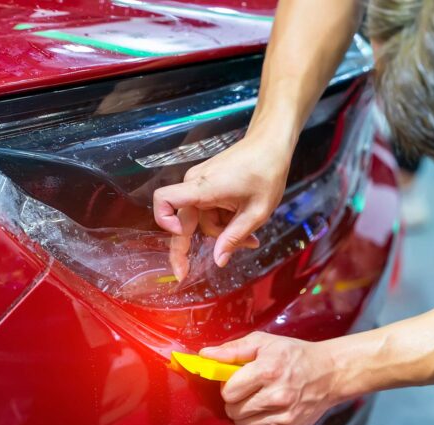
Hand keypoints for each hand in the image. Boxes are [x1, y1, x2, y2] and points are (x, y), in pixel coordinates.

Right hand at [152, 135, 292, 280]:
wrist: (270, 144)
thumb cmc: (266, 173)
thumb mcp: (256, 212)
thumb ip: (234, 237)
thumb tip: (218, 261)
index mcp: (202, 188)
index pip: (164, 200)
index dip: (164, 221)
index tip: (180, 236)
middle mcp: (195, 184)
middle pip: (185, 221)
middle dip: (201, 242)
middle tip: (191, 272)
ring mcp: (200, 183)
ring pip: (202, 218)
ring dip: (223, 230)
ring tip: (251, 235)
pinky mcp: (207, 184)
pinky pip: (208, 209)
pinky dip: (225, 220)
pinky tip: (245, 223)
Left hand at [200, 332, 339, 424]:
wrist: (329, 373)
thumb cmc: (295, 355)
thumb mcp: (264, 342)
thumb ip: (233, 349)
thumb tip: (206, 354)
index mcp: (269, 371)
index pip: (229, 391)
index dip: (228, 385)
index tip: (236, 378)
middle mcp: (277, 396)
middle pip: (233, 410)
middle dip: (235, 399)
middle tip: (247, 388)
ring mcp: (284, 417)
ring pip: (243, 423)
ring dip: (245, 412)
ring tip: (258, 397)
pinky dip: (259, 420)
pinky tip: (270, 406)